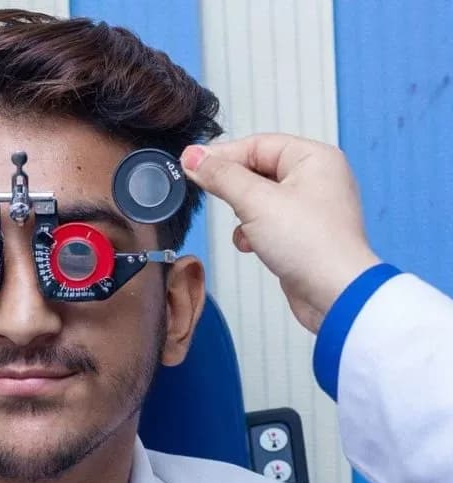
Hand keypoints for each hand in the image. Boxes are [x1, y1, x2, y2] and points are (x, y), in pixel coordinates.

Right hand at [180, 133, 380, 332]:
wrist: (335, 294)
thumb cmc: (310, 244)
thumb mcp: (255, 202)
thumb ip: (221, 176)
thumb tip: (193, 157)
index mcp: (314, 158)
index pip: (257, 144)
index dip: (222, 155)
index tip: (190, 163)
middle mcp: (316, 178)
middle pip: (258, 169)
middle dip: (234, 188)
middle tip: (209, 193)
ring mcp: (310, 208)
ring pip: (259, 198)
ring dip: (243, 214)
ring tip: (244, 226)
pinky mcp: (302, 234)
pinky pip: (268, 222)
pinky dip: (253, 232)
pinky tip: (252, 245)